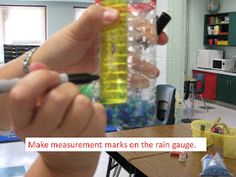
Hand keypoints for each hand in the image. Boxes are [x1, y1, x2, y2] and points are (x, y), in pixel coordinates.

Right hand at [8, 63, 105, 175]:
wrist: (68, 158)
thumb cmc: (54, 127)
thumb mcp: (41, 108)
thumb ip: (39, 86)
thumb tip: (38, 64)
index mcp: (23, 122)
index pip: (21, 94)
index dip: (40, 79)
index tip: (54, 76)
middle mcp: (40, 135)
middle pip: (59, 96)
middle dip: (69, 88)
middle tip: (70, 94)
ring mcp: (66, 141)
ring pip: (83, 103)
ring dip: (83, 100)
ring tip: (79, 108)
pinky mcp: (89, 141)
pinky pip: (98, 110)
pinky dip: (96, 109)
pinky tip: (89, 119)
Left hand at [32, 5, 167, 87]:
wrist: (51, 69)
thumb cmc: (59, 47)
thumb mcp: (75, 30)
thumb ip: (93, 18)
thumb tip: (115, 15)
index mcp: (102, 27)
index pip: (126, 22)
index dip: (142, 24)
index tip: (153, 29)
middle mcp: (107, 42)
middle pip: (132, 41)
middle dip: (147, 44)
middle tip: (160, 45)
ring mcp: (107, 58)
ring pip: (129, 60)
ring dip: (142, 65)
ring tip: (153, 72)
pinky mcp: (104, 72)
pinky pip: (121, 75)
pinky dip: (131, 79)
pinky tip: (140, 82)